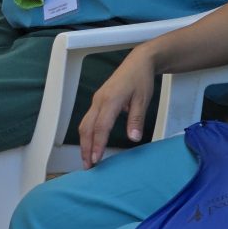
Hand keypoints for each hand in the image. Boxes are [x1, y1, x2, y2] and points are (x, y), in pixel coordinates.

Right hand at [78, 45, 155, 168]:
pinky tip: (91, 143)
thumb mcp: (143, 99)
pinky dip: (87, 133)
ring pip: (84, 124)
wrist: (138, 62)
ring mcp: (97, 100)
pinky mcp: (98, 101)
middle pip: (87, 127)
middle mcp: (100, 100)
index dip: (97, 144)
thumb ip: (137, 119)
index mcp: (111, 100)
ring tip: (87, 159)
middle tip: (88, 166)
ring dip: (84, 142)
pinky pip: (88, 119)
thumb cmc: (141, 79)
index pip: (101, 126)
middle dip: (85, 148)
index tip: (96, 160)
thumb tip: (134, 138)